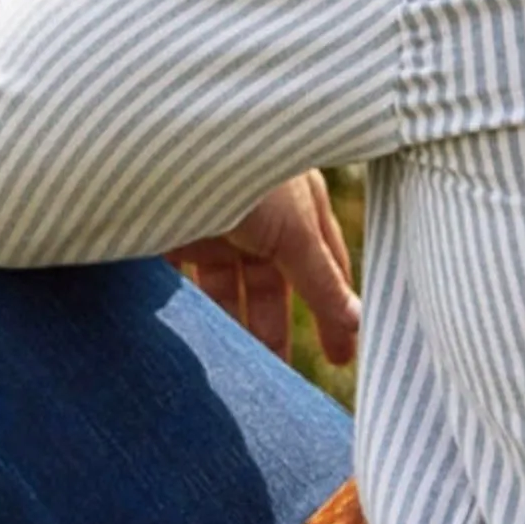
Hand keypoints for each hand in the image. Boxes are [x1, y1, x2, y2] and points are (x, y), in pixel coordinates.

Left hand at [166, 170, 359, 365]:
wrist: (167, 139)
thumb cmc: (248, 168)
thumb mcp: (295, 229)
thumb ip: (322, 281)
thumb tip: (357, 322)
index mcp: (299, 206)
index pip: (323, 268)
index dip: (333, 313)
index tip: (341, 358)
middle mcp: (259, 215)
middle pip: (273, 285)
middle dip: (276, 331)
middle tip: (280, 383)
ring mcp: (213, 223)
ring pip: (227, 289)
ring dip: (234, 329)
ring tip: (240, 374)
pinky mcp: (168, 232)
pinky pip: (183, 283)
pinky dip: (193, 313)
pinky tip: (200, 342)